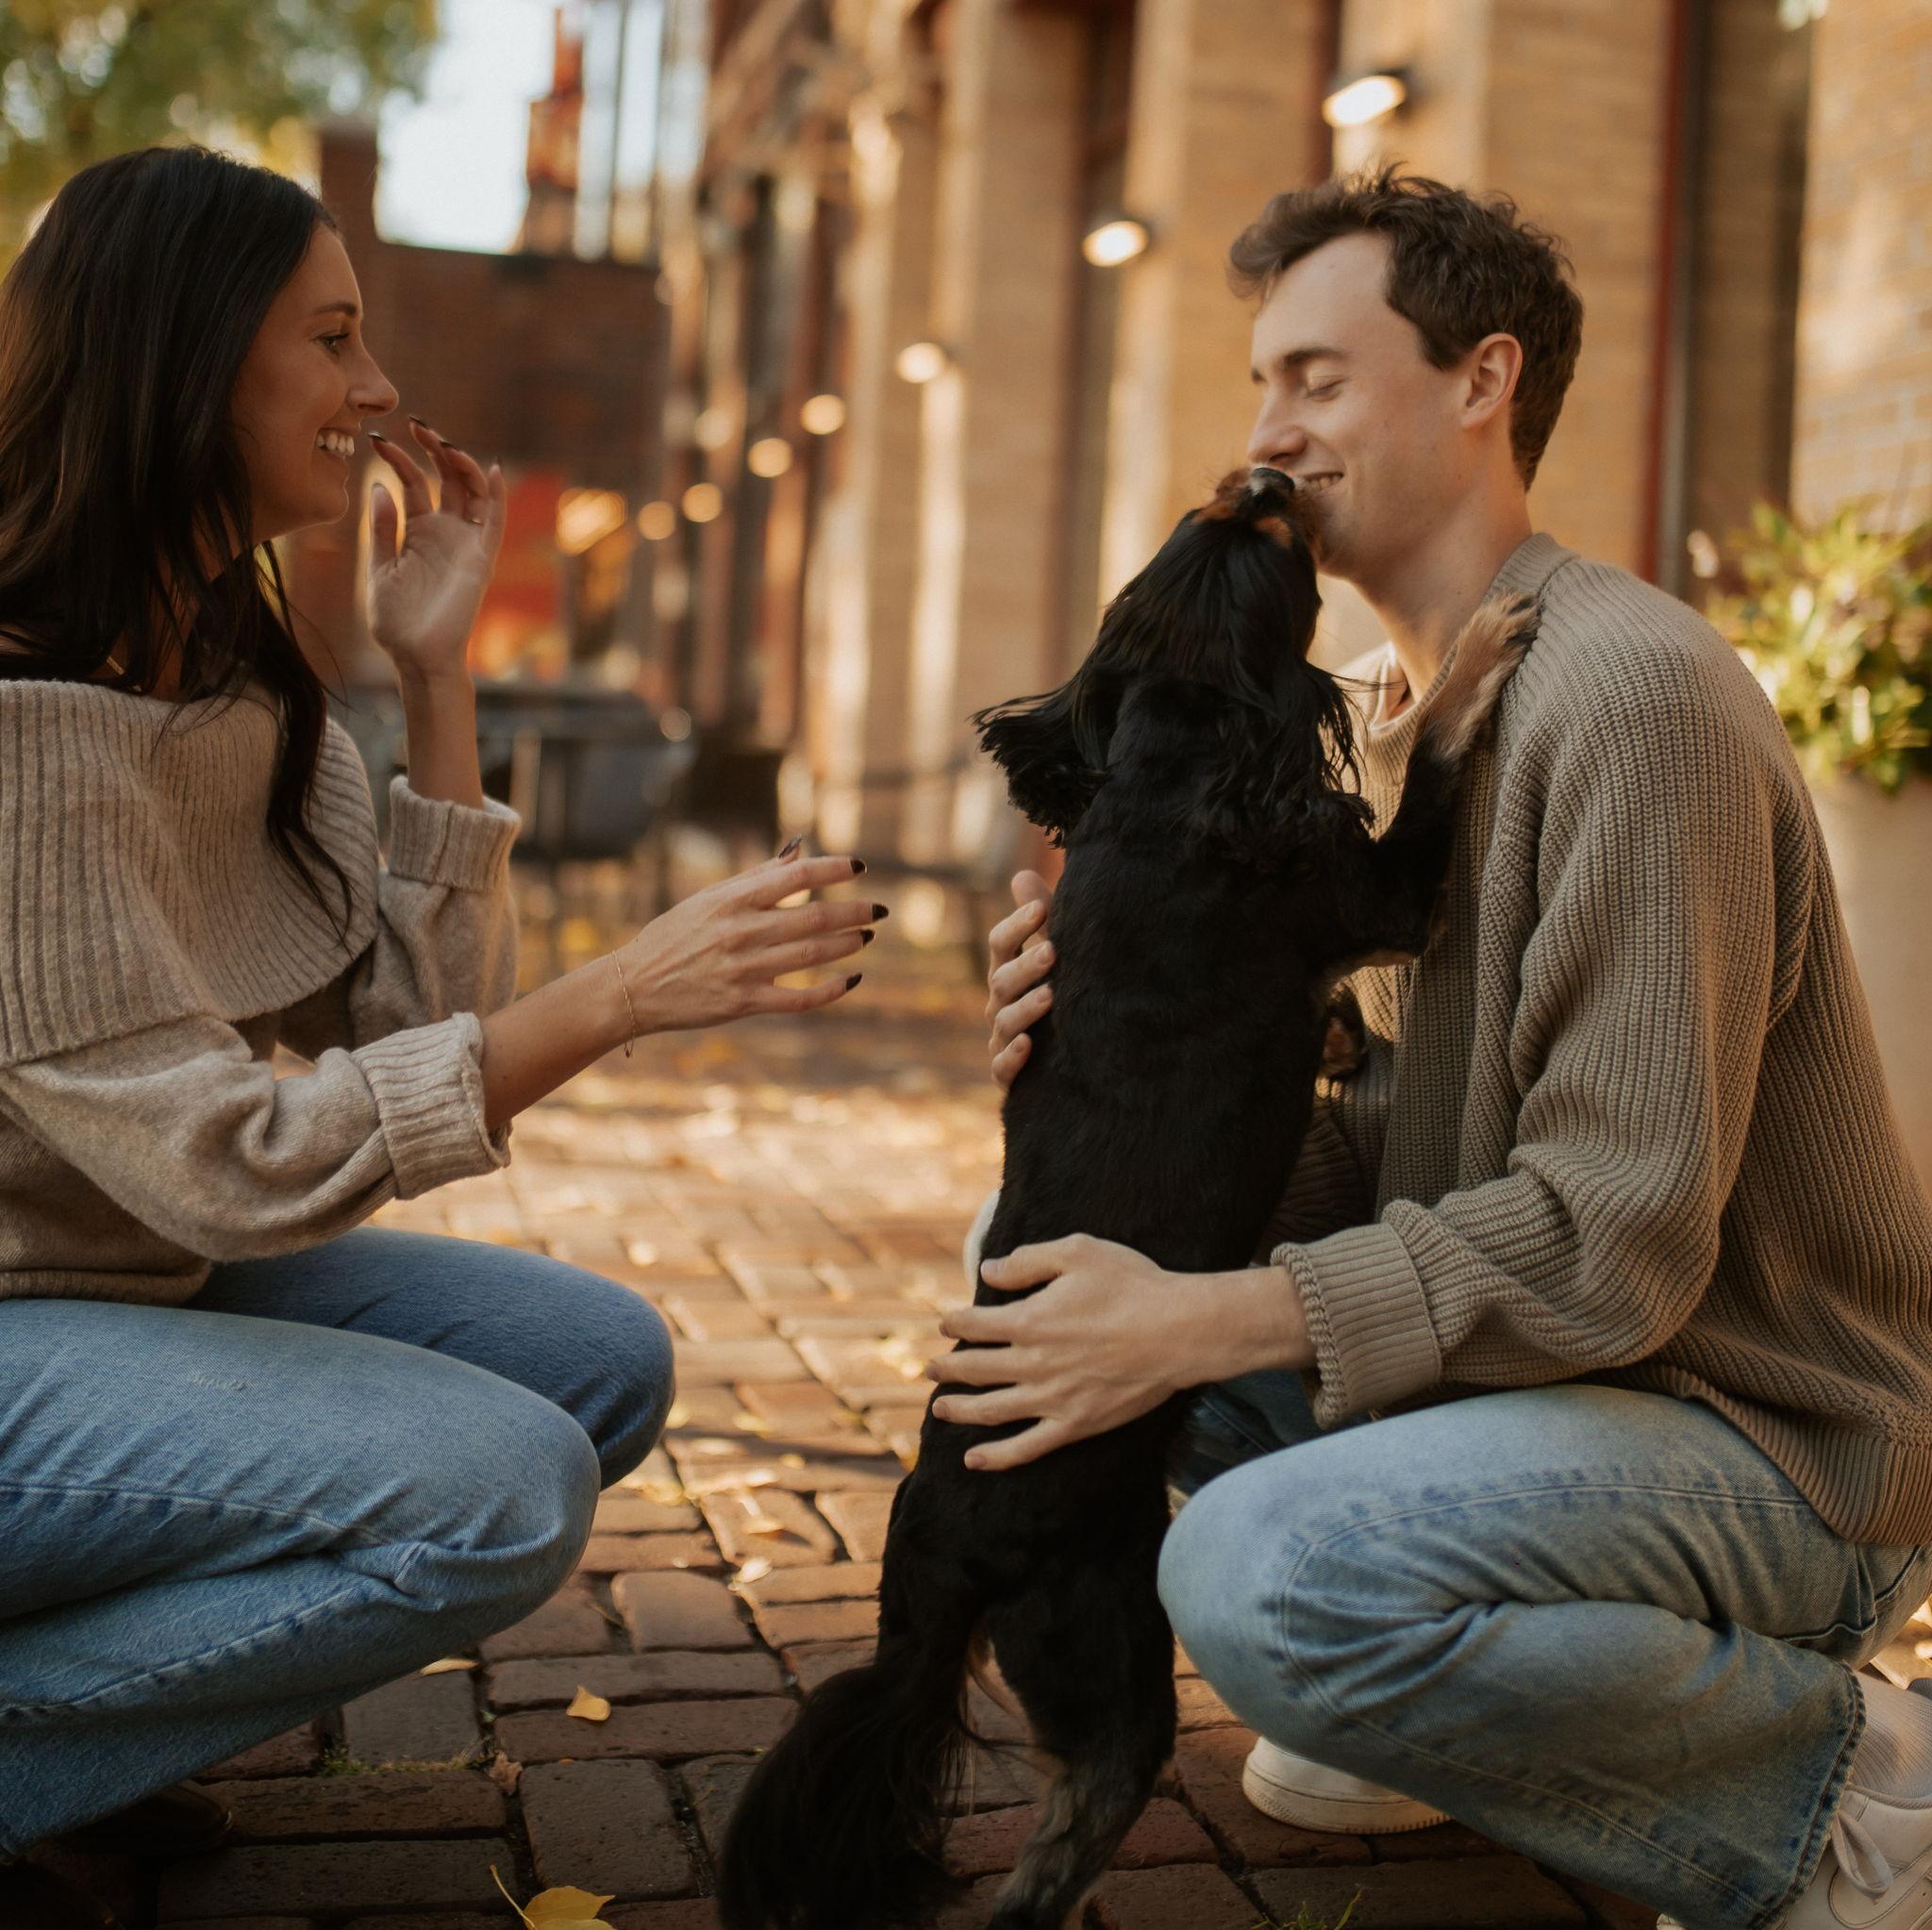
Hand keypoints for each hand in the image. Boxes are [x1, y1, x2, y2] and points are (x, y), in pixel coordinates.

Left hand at [366, 419, 506, 683]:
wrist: (417, 657)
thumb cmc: (396, 622)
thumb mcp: (379, 568)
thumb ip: (382, 529)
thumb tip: (380, 487)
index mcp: (418, 532)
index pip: (413, 483)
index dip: (399, 459)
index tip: (378, 440)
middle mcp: (445, 532)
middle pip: (447, 479)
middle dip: (434, 449)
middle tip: (416, 424)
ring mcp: (465, 544)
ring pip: (471, 492)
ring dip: (460, 464)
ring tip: (442, 442)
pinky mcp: (480, 559)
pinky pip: (493, 523)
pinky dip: (496, 497)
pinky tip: (489, 469)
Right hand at [612, 850, 882, 1033]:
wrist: (634, 987)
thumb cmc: (673, 937)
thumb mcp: (707, 899)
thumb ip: (754, 878)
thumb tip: (798, 854)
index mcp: (732, 901)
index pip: (795, 877)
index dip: (832, 869)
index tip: (859, 867)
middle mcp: (741, 932)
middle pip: (813, 918)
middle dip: (853, 912)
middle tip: (879, 910)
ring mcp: (744, 970)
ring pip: (811, 955)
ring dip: (846, 944)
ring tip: (866, 937)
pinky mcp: (744, 1003)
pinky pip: (799, 999)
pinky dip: (830, 990)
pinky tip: (851, 980)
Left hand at [925, 1234, 1188, 1470]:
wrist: (1180, 1331)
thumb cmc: (1133, 1285)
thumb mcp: (1079, 1252)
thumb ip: (1028, 1261)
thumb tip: (988, 1271)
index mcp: (1029, 1320)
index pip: (974, 1324)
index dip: (954, 1323)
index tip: (945, 1323)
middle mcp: (1033, 1364)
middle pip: (974, 1369)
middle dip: (947, 1367)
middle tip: (929, 1368)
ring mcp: (1052, 1399)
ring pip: (991, 1410)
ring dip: (959, 1410)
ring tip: (939, 1408)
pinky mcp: (1075, 1425)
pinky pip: (1026, 1448)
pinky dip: (996, 1456)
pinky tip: (973, 1460)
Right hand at [985, 869, 1055, 1091]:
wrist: (1075, 1061)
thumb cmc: (1063, 996)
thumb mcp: (1055, 956)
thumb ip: (1042, 921)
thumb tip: (1023, 874)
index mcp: (1008, 971)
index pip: (1001, 944)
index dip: (1017, 925)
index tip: (1042, 907)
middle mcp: (1000, 1003)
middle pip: (1002, 981)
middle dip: (1026, 966)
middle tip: (1054, 952)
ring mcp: (1002, 1038)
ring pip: (1004, 1021)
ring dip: (1026, 1008)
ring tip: (1052, 997)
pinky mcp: (1009, 1075)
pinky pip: (1001, 1068)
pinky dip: (1012, 1057)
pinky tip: (1028, 1045)